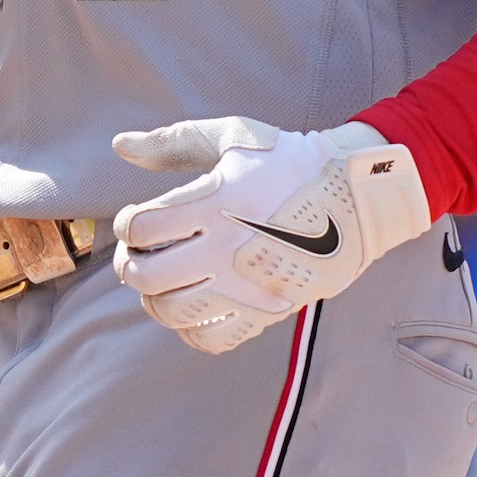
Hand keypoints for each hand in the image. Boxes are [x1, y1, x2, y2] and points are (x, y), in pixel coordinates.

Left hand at [105, 116, 428, 354]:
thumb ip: (173, 142)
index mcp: (216, 200)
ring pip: (172, 312)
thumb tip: (118, 146)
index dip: (125, 224)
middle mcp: (228, 245)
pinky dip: (191, 329)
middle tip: (138, 256)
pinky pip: (211, 339)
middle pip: (146, 275)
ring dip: (155, 299)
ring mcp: (248, 283)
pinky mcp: (268, 309)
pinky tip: (195, 306)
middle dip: (129, 266)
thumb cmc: (287, 159)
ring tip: (164, 282)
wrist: (357, 194)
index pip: (140, 226)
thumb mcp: (233, 137)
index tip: (137, 219)